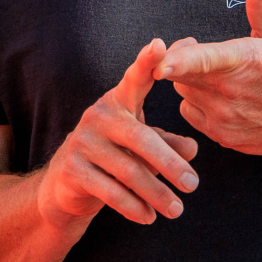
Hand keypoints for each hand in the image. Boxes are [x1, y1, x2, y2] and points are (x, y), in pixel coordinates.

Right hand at [35, 39, 200, 231]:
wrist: (67, 186)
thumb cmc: (114, 156)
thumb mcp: (142, 147)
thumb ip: (168, 144)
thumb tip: (193, 149)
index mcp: (118, 102)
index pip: (134, 78)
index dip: (146, 62)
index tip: (159, 44)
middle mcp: (98, 116)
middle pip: (141, 138)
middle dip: (170, 164)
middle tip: (194, 185)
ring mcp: (83, 142)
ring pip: (128, 170)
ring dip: (156, 193)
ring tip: (177, 210)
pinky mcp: (72, 169)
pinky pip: (109, 191)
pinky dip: (133, 207)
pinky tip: (149, 218)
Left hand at [158, 0, 261, 170]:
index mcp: (246, 60)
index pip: (203, 60)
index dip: (176, 60)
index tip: (159, 63)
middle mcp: (231, 92)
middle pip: (181, 72)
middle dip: (183, 58)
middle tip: (202, 52)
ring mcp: (226, 117)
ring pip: (184, 92)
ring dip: (192, 81)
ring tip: (217, 77)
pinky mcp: (223, 136)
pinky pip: (190, 113)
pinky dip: (197, 104)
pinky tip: (219, 98)